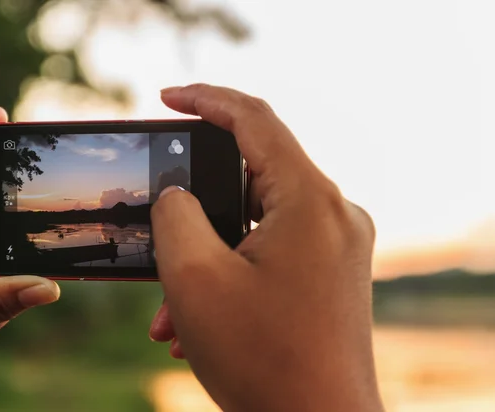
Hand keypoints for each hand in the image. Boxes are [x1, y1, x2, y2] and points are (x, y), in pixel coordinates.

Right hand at [149, 85, 382, 410]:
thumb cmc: (265, 361)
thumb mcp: (195, 277)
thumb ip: (176, 214)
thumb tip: (178, 193)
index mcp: (310, 201)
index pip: (255, 120)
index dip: (206, 99)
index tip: (167, 96)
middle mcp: (333, 215)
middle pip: (252, 176)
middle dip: (195, 207)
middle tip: (157, 227)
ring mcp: (337, 246)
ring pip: (255, 223)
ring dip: (207, 256)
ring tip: (173, 308)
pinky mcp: (331, 273)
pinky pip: (272, 252)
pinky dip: (232, 273)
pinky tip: (200, 320)